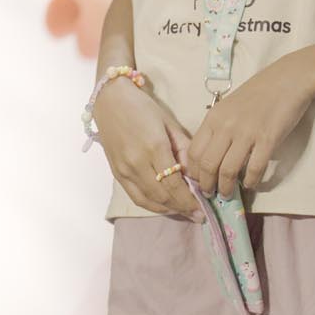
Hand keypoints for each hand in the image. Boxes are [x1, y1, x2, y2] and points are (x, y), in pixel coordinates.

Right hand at [93, 77, 199, 217]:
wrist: (109, 99)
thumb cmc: (142, 107)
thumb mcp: (169, 124)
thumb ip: (185, 150)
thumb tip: (196, 175)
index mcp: (154, 147)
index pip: (176, 184)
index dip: (192, 200)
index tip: (206, 208)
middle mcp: (137, 162)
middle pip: (164, 196)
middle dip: (184, 208)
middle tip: (200, 215)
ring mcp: (124, 169)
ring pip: (150, 200)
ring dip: (170, 210)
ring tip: (185, 213)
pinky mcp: (116, 172)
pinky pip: (136, 197)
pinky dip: (152, 205)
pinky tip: (165, 206)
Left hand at [186, 49, 314, 197]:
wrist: (285, 81)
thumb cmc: (255, 95)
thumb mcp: (226, 108)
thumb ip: (216, 129)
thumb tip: (208, 157)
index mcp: (212, 118)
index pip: (194, 151)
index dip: (193, 171)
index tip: (197, 182)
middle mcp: (226, 127)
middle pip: (207, 164)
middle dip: (207, 184)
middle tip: (210, 194)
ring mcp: (247, 134)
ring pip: (228, 169)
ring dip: (226, 187)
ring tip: (227, 194)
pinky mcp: (268, 140)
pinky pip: (255, 168)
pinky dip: (250, 181)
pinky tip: (250, 184)